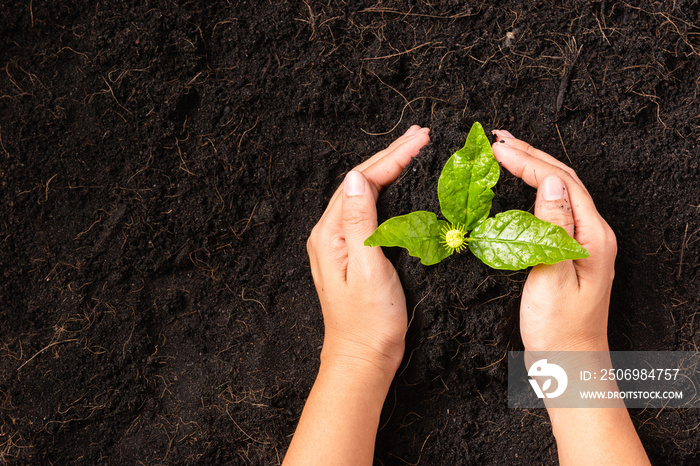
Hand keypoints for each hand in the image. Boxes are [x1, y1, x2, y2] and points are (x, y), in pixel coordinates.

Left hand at [307, 125, 430, 375]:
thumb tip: (354, 177)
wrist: (363, 359)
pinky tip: (401, 186)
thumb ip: (360, 221)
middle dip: (391, 156)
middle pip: (361, 183)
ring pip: (366, 195)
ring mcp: (340, 244)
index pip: (361, 182)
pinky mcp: (353, 254)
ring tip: (412, 150)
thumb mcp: (367, 268)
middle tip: (420, 135)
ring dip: (390, 170)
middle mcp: (330, 234)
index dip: (392, 158)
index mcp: (329, 234)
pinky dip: (389, 193)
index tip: (420, 140)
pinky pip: (370, 213)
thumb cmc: (368, 321)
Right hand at [492, 131, 616, 352]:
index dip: (528, 161)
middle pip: (563, 180)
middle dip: (530, 155)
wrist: (570, 362)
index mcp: (592, 237)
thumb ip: (552, 227)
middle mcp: (593, 234)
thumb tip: (552, 182)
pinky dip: (534, 190)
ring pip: (560, 192)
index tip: (497, 149)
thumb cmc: (558, 329)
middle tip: (498, 139)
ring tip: (507, 151)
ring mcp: (583, 242)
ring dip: (533, 168)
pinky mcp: (571, 251)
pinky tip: (521, 185)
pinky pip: (554, 209)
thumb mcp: (551, 277)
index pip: (560, 182)